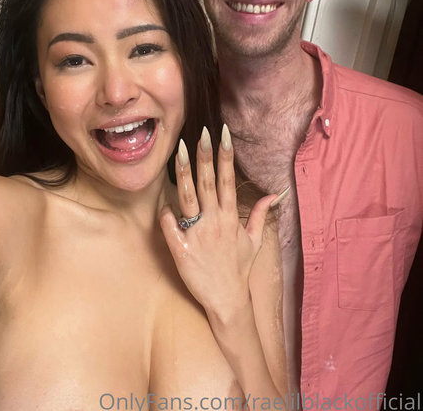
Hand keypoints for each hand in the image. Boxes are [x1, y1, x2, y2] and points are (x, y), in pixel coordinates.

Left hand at [159, 124, 275, 321]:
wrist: (227, 301)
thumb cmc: (238, 269)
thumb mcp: (254, 241)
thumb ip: (259, 215)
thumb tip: (273, 194)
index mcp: (230, 217)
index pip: (228, 180)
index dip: (226, 156)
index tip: (223, 134)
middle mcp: (214, 221)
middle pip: (208, 183)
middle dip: (204, 156)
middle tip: (200, 133)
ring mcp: (197, 234)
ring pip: (187, 197)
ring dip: (183, 173)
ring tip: (177, 150)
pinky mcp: (181, 249)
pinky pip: (169, 225)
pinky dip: (165, 212)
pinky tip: (162, 203)